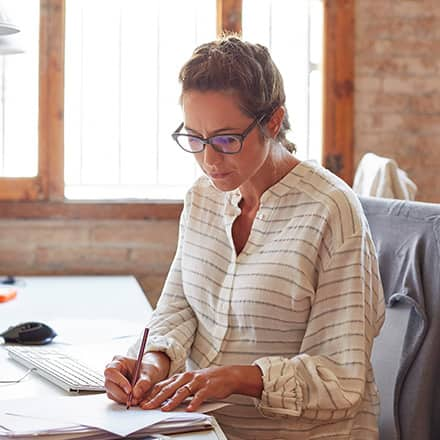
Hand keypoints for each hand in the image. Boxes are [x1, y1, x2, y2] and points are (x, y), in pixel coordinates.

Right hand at [104, 352, 169, 406]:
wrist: (150, 375)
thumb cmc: (148, 370)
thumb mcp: (150, 374)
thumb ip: (144, 382)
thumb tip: (136, 393)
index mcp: (119, 361)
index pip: (111, 371)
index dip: (119, 381)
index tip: (129, 390)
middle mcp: (112, 371)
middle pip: (108, 384)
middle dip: (121, 394)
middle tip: (133, 399)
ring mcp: (112, 382)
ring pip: (111, 393)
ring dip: (123, 399)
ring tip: (137, 399)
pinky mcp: (113, 391)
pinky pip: (115, 398)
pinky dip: (124, 401)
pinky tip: (134, 399)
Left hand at [140, 365, 262, 411]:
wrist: (226, 375)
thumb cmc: (206, 380)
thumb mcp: (190, 382)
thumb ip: (178, 390)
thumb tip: (162, 401)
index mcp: (180, 376)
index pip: (162, 384)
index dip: (151, 393)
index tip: (141, 401)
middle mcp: (187, 377)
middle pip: (169, 388)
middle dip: (156, 398)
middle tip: (146, 406)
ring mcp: (197, 381)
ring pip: (182, 391)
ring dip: (172, 401)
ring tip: (165, 409)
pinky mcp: (207, 386)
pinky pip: (199, 395)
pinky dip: (194, 403)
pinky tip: (189, 409)